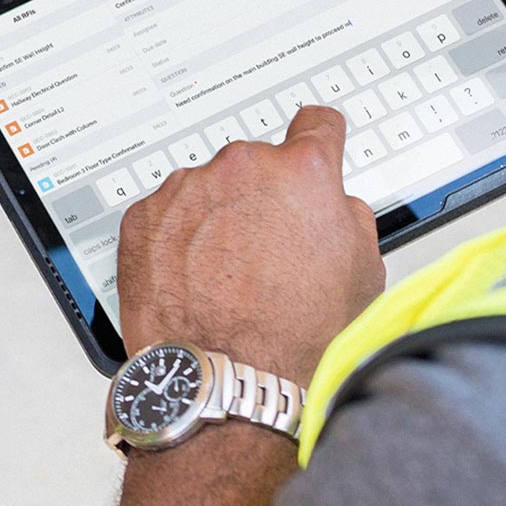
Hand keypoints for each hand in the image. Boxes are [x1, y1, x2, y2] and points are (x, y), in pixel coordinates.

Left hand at [117, 106, 383, 387]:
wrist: (230, 382)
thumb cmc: (297, 336)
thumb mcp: (363, 269)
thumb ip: (346, 213)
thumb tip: (332, 203)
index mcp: (302, 170)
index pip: (316, 123)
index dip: (320, 138)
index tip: (314, 140)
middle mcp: (242, 167)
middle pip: (256, 164)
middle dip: (262, 195)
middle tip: (266, 249)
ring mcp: (187, 190)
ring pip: (208, 189)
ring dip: (216, 216)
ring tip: (225, 276)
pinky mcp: (143, 218)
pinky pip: (166, 216)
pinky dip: (176, 239)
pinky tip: (193, 280)